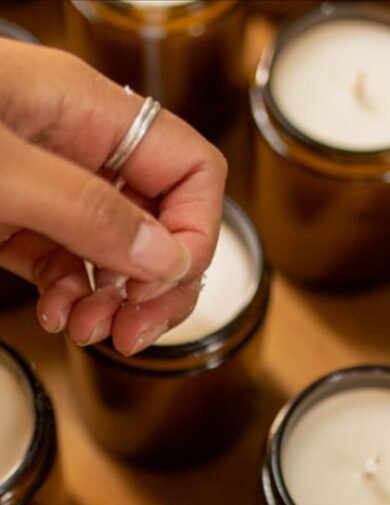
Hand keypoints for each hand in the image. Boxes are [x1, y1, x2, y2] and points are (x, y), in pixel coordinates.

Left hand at [0, 40, 226, 354]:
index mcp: (88, 113)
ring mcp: (49, 187)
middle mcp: (78, 149)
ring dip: (115, 301)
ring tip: (90, 329)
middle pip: (162, 221)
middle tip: (134, 328)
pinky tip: (57, 315)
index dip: (195, 232)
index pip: (191, 170)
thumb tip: (161, 258)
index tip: (164, 281)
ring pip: (120, 252)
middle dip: (158, 283)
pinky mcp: (17, 219)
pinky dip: (72, 298)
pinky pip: (70, 266)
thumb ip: (86, 209)